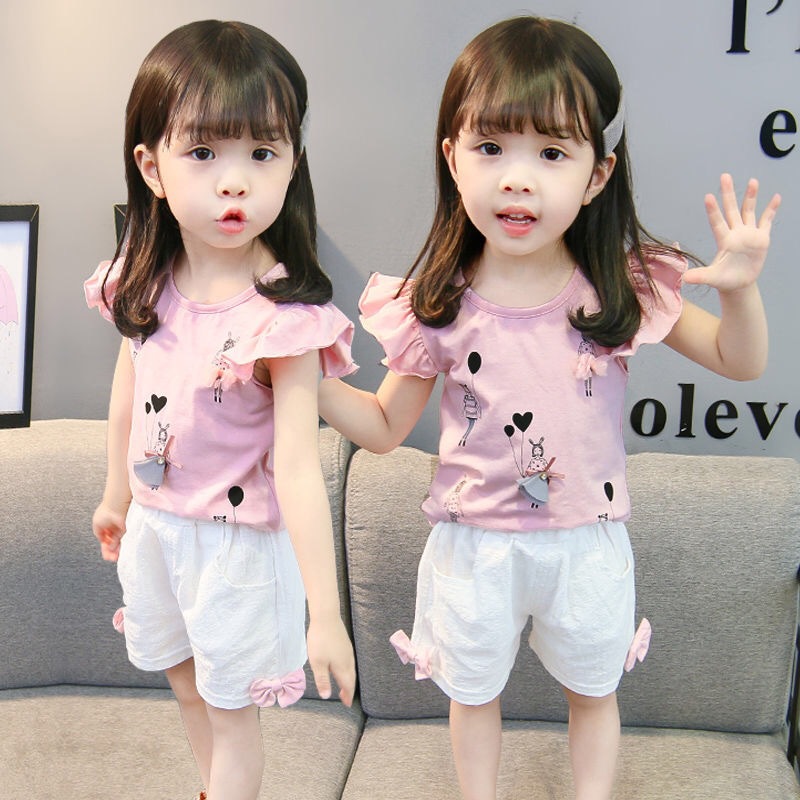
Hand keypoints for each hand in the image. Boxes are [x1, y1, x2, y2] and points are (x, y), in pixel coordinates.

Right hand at [92, 501, 127, 561]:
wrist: (116, 507)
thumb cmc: (106, 512)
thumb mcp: (97, 524)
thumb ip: (99, 534)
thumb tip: (102, 542)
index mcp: (105, 526)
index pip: (105, 541)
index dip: (105, 549)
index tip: (106, 556)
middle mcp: (113, 529)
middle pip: (112, 544)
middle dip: (111, 552)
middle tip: (111, 558)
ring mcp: (120, 530)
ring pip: (118, 544)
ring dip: (116, 551)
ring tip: (114, 557)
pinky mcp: (127, 530)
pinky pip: (124, 541)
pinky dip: (121, 547)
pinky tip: (118, 551)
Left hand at [306, 615, 355, 706]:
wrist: (326, 617)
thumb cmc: (320, 640)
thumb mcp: (317, 663)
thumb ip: (323, 680)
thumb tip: (327, 696)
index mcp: (343, 667)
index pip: (348, 685)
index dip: (347, 696)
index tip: (347, 704)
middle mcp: (348, 660)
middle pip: (351, 678)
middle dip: (348, 689)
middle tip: (345, 698)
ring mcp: (348, 651)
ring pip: (351, 670)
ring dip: (348, 680)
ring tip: (342, 686)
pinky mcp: (345, 644)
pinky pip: (349, 663)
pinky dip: (347, 671)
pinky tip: (340, 669)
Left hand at [684, 173, 780, 293]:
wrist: (738, 283)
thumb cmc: (724, 280)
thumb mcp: (712, 278)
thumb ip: (700, 276)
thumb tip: (684, 279)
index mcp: (724, 240)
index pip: (717, 222)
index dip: (713, 210)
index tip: (708, 196)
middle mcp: (735, 233)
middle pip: (732, 210)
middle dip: (729, 193)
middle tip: (724, 176)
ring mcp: (748, 234)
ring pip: (749, 211)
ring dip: (751, 196)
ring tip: (752, 181)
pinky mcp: (761, 238)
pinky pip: (766, 221)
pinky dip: (771, 209)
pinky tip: (775, 197)